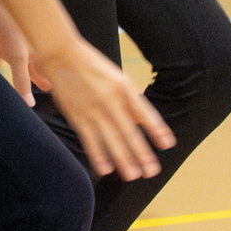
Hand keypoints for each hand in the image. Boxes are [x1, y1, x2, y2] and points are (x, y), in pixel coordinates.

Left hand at [0, 0, 35, 101]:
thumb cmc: (13, 23)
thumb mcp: (19, 56)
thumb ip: (22, 80)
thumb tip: (29, 104)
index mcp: (30, 53)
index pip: (39, 71)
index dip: (43, 81)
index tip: (48, 90)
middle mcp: (16, 52)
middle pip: (23, 72)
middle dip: (28, 81)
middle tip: (35, 91)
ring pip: (2, 69)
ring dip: (2, 79)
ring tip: (5, 92)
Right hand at [38, 40, 174, 180]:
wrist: (62, 54)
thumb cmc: (92, 66)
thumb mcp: (117, 77)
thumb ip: (130, 100)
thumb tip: (143, 122)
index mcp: (124, 87)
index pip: (144, 112)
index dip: (156, 128)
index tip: (168, 144)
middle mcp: (111, 100)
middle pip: (129, 131)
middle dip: (142, 153)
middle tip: (151, 171)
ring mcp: (93, 110)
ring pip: (111, 139)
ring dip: (123, 158)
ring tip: (132, 175)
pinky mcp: (77, 116)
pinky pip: (90, 139)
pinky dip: (98, 155)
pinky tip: (105, 169)